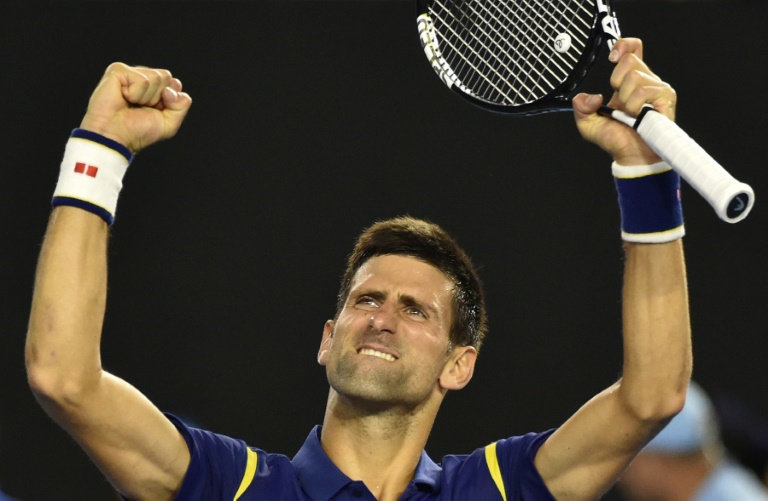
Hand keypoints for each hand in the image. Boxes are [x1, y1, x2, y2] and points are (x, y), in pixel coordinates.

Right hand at [79, 63, 192, 153]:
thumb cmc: (138, 131)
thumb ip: (182, 105)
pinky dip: (135, 94)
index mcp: (154, 88)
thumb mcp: (169, 123)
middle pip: (166, 77)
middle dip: (158, 98)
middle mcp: (142, 78)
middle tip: (140, 107)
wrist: (115, 136)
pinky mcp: (118, 70)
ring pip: (156, 77)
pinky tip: (123, 98)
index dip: (170, 100)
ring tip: (130, 104)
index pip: (174, 83)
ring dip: (146, 97)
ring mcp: (129, 73)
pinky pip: (142, 79)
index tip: (155, 111)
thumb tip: (175, 84)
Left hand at [572, 38, 676, 165]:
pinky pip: (643, 90)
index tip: (612, 57)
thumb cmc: (615, 139)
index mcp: (628, 81)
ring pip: (634, 77)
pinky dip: (634, 105)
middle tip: (619, 102)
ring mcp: (657, 88)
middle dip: (616, 81)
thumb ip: (581, 107)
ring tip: (629, 114)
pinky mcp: (666, 97)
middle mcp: (645, 81)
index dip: (624, 45)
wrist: (631, 156)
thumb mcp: (588, 123)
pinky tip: (637, 116)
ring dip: (625, 99)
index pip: (633, 49)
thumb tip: (589, 97)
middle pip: (629, 60)